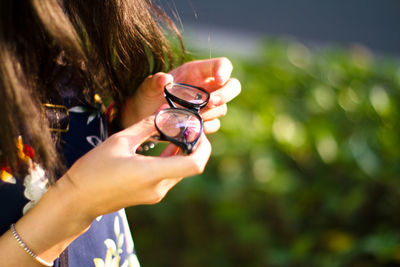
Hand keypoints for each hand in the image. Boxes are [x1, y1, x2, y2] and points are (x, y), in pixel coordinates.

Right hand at [64, 115, 211, 218]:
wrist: (78, 200)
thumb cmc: (93, 169)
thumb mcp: (119, 141)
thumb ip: (146, 126)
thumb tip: (163, 114)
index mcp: (151, 173)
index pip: (195, 165)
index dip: (204, 147)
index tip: (198, 130)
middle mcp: (159, 187)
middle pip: (191, 166)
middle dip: (194, 145)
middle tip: (188, 126)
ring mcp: (156, 194)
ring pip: (181, 171)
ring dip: (183, 152)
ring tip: (176, 131)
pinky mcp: (151, 196)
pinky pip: (170, 176)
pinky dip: (173, 160)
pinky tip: (166, 145)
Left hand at [121, 57, 240, 132]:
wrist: (142, 119)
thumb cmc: (146, 97)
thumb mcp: (146, 88)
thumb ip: (154, 82)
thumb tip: (165, 79)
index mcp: (197, 72)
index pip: (221, 64)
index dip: (224, 70)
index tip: (219, 78)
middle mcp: (206, 87)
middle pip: (232, 86)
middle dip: (225, 94)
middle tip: (210, 102)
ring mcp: (208, 105)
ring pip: (222, 108)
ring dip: (209, 113)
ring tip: (188, 116)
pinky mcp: (205, 121)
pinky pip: (214, 124)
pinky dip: (204, 127)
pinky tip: (189, 126)